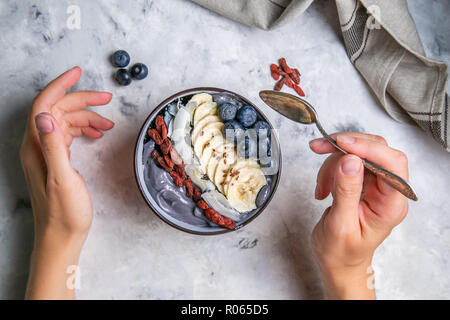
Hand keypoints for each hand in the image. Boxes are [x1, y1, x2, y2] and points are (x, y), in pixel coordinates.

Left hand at [20, 67, 113, 298]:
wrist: (62, 236)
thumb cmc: (64, 212)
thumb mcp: (62, 179)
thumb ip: (53, 146)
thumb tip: (46, 114)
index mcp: (36, 147)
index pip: (44, 105)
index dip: (60, 86)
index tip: (78, 73)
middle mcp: (38, 146)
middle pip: (58, 110)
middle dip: (82, 101)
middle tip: (107, 99)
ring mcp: (46, 153)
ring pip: (65, 122)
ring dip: (86, 118)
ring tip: (108, 124)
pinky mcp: (56, 160)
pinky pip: (69, 135)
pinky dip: (84, 130)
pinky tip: (97, 134)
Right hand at [309, 133, 408, 298]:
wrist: (337, 261)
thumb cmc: (341, 252)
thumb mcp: (340, 225)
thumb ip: (347, 192)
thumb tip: (350, 161)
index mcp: (391, 205)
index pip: (392, 164)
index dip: (368, 148)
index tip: (341, 143)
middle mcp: (388, 191)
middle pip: (376, 150)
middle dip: (345, 147)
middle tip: (320, 147)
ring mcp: (376, 185)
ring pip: (358, 152)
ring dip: (333, 161)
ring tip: (321, 186)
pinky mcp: (363, 182)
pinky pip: (347, 161)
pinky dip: (331, 167)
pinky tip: (323, 185)